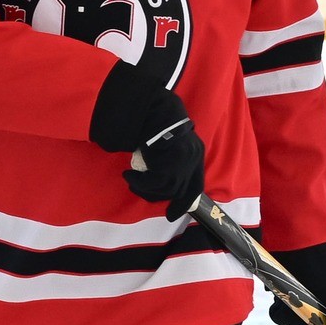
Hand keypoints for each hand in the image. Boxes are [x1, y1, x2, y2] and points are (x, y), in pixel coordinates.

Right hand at [125, 101, 203, 221]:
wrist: (152, 110)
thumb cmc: (158, 121)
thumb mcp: (173, 140)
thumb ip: (173, 156)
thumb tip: (160, 175)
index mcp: (196, 152)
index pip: (196, 185)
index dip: (185, 202)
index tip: (172, 215)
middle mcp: (193, 160)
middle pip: (179, 191)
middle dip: (160, 197)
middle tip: (143, 192)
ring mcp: (182, 165)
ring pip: (164, 190)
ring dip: (145, 188)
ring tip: (132, 179)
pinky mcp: (168, 167)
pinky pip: (152, 184)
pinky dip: (138, 182)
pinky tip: (129, 175)